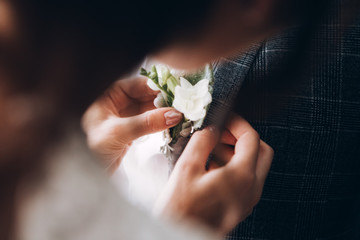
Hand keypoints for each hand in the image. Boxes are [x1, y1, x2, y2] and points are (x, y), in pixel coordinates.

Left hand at [82, 77, 182, 173]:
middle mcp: (115, 104)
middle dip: (162, 99)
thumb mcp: (118, 133)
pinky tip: (171, 123)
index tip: (174, 91)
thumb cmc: (92, 152)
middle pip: (144, 95)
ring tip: (180, 113)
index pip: (135, 84)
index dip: (155, 86)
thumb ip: (145, 122)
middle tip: (181, 103)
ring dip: (163, 110)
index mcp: (106, 96)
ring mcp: (124, 117)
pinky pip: (149, 120)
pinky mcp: (131, 129)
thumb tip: (173, 114)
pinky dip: (160, 121)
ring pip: (149, 107)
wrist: (88, 178)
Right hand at [154, 114, 272, 233]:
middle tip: (223, 134)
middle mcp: (251, 188)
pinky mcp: (239, 206)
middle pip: (262, 152)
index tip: (226, 119)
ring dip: (237, 152)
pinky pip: (245, 180)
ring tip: (210, 151)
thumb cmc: (181, 210)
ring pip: (254, 166)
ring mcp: (247, 199)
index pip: (251, 138)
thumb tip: (211, 130)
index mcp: (241, 176)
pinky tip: (210, 167)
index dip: (238, 123)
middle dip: (243, 138)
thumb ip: (202, 142)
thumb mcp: (187, 167)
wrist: (179, 237)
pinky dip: (233, 167)